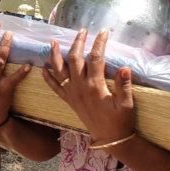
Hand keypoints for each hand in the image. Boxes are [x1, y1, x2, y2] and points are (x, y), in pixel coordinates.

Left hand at [43, 29, 135, 144]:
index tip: (103, 31)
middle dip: (78, 42)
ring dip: (55, 55)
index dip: (99, 43)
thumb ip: (125, 86)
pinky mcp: (68, 100)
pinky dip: (47, 77)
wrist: (109, 139)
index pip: (96, 58)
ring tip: (53, 42)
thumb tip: (124, 67)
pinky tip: (42, 68)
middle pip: (75, 59)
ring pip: (59, 70)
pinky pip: (54, 87)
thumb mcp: (127, 104)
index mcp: (95, 86)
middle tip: (82, 30)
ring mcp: (71, 93)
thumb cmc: (121, 121)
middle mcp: (80, 87)